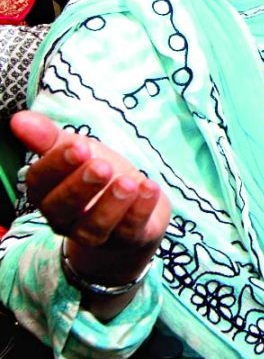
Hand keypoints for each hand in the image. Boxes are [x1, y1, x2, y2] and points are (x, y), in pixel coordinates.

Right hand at [11, 111, 169, 289]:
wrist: (135, 204)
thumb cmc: (99, 173)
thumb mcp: (77, 151)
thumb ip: (49, 138)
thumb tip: (19, 118)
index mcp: (47, 193)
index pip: (40, 182)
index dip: (56, 165)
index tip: (78, 146)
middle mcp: (65, 218)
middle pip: (63, 208)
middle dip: (81, 186)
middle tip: (101, 166)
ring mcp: (95, 233)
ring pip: (95, 226)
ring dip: (112, 203)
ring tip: (128, 182)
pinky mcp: (126, 240)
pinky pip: (130, 230)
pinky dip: (141, 209)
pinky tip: (149, 188)